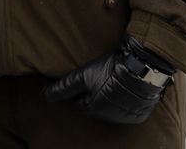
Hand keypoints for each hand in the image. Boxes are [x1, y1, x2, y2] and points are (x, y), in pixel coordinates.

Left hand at [43, 36, 173, 124]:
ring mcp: (125, 116)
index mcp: (94, 109)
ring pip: (110, 110)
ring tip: (106, 83)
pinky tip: (121, 89)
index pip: (78, 105)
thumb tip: (44, 96)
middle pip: (94, 108)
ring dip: (106, 99)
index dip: (75, 94)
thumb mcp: (83, 76)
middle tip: (91, 82)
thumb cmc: (110, 71)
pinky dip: (122, 102)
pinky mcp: (139, 113)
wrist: (142, 69)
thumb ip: (64, 87)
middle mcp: (109, 117)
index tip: (76, 84)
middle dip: (90, 97)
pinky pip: (126, 110)